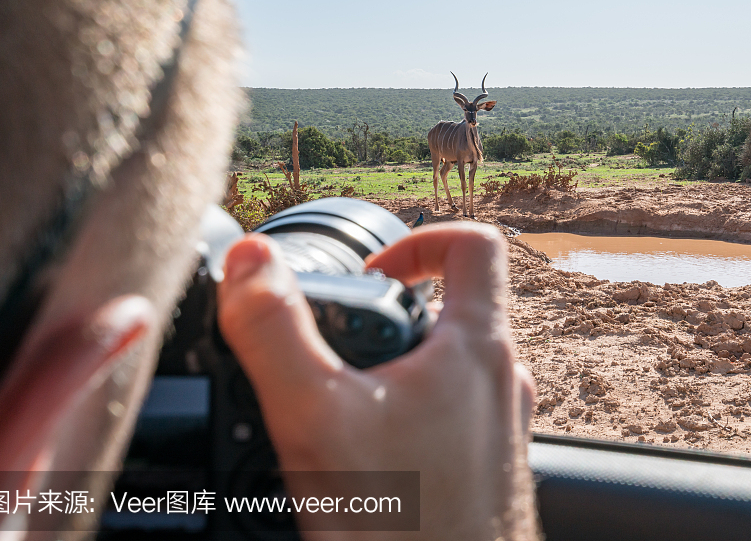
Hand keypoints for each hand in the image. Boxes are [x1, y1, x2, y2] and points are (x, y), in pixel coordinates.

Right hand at [217, 223, 537, 539]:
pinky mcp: (488, 473)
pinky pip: (450, 420)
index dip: (416, 239)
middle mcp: (502, 382)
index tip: (367, 275)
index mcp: (478, 347)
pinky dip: (407, 419)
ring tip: (339, 406)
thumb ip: (275, 331)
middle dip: (391, 317)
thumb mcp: (316, 417)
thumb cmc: (406, 529)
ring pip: (451, 369)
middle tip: (336, 347)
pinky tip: (361, 461)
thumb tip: (249, 261)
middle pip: (456, 308)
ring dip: (397, 371)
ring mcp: (501, 429)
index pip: (471, 243)